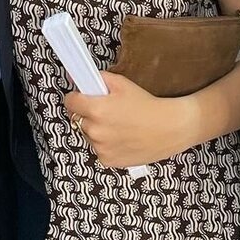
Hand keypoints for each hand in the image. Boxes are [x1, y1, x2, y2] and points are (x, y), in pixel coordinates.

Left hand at [63, 72, 194, 167]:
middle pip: (78, 119)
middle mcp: (95, 131)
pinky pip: (98, 149)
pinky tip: (121, 137)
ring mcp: (101, 148)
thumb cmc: (147, 104)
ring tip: (118, 124)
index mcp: (96, 110)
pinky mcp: (108, 161)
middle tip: (106, 110)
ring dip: (96, 129)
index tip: (81, 97)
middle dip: (88, 114)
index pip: (70, 102)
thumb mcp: (123, 83)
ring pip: (88, 135)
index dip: (76, 97)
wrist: (169, 128)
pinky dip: (105, 144)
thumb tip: (84, 78)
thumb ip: (100, 79)